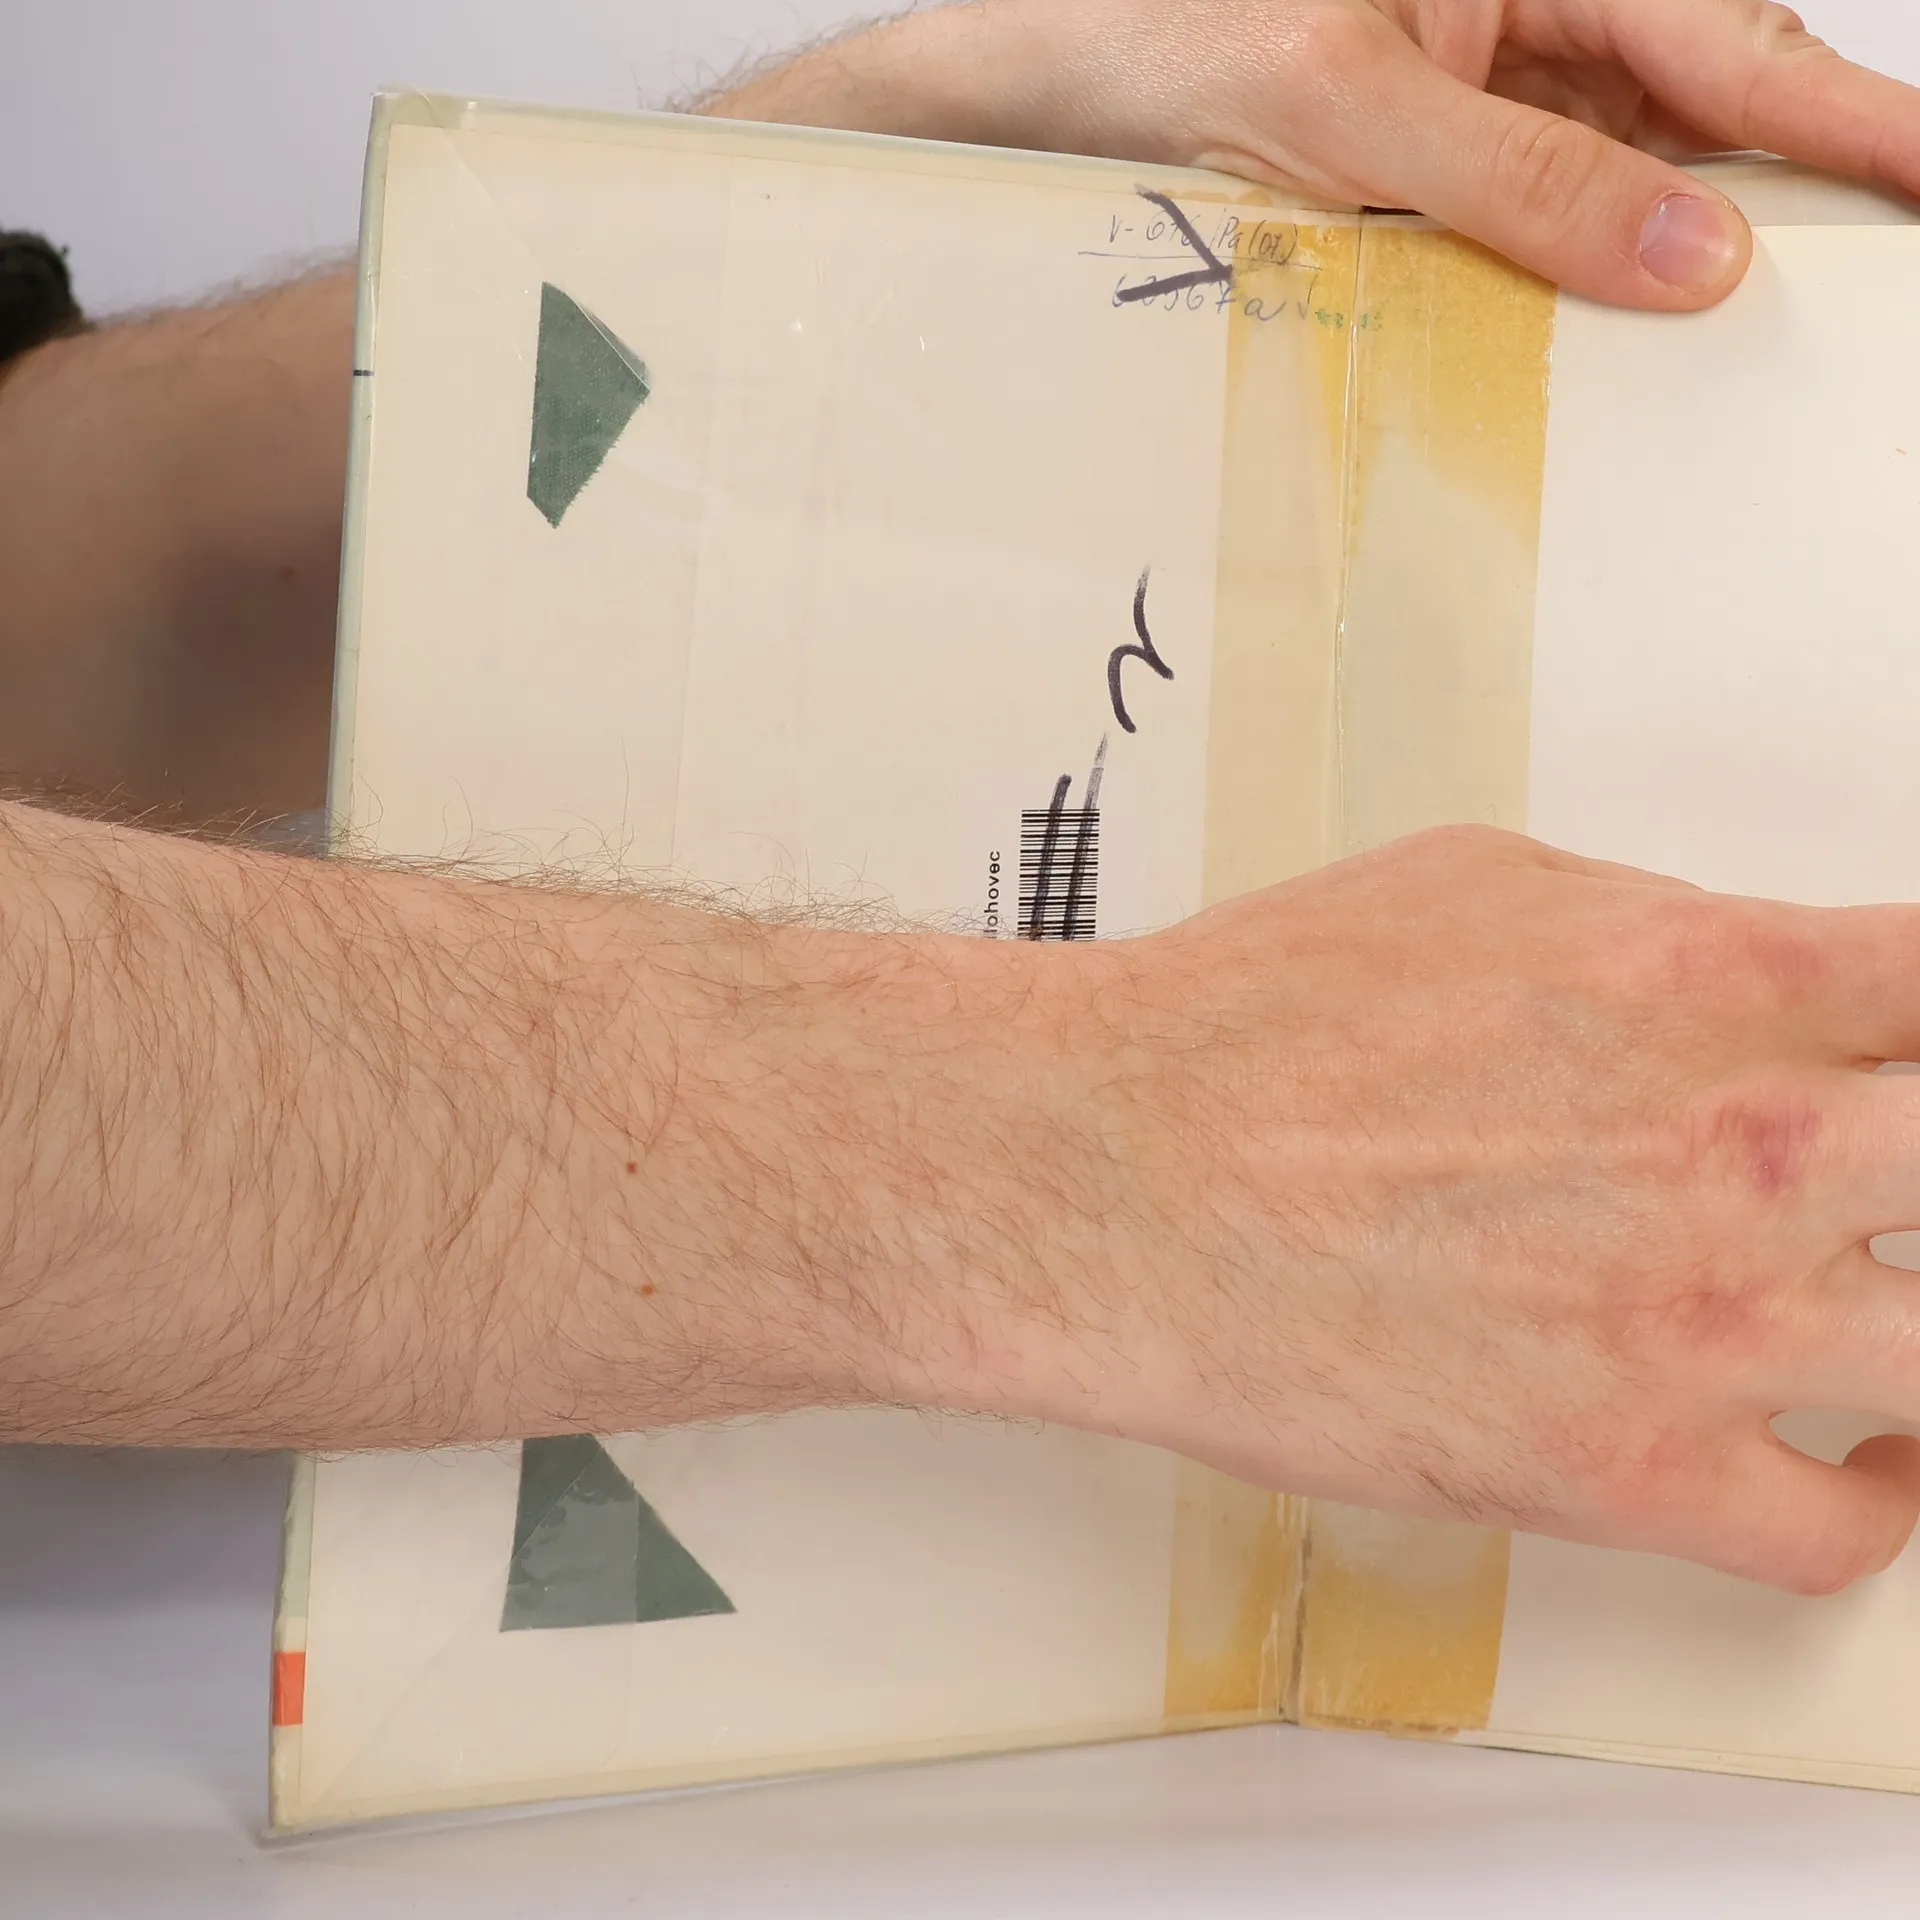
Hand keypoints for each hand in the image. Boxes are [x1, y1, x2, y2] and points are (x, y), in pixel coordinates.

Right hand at [949, 828, 1919, 1592]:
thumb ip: (1652, 924)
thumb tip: (1730, 967)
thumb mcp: (1471, 885)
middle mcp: (1741, 1149)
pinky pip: (1846, 1528)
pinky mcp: (1624, 1468)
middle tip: (1896, 1175)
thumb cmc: (1240, 1029)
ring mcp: (1701, 1321)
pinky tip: (1857, 1455)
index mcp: (1714, 981)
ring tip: (1890, 1313)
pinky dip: (1885, 1498)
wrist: (1104, 1172)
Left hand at [1016, 0, 1919, 306]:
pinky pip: (1554, 231)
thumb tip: (1691, 255)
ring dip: (1689, 261)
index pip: (1729, 40)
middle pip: (1706, 107)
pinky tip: (1628, 347)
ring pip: (1638, 181)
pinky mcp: (1444, 178)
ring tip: (1769, 344)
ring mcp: (1491, 102)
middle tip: (1871, 296)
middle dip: (1790, 197)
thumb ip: (1525, 181)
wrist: (1047, 102)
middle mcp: (1528, 21)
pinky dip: (1592, 291)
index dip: (1848, 119)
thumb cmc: (1171, 48)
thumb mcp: (1354, 113)